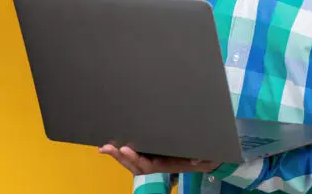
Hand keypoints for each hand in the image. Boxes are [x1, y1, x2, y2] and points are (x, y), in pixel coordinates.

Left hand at [99, 144, 219, 174]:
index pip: (148, 165)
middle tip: (107, 147)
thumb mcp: (207, 158)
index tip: (126, 149)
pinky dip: (122, 153)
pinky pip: (134, 157)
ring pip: (131, 162)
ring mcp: (152, 161)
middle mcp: (157, 165)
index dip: (136, 158)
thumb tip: (195, 160)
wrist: (206, 161)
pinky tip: (111, 146)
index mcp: (167, 165)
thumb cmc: (205, 158)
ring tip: (105, 147)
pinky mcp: (151, 155)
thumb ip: (202, 159)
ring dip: (118, 156)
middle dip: (120, 157)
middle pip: (134, 165)